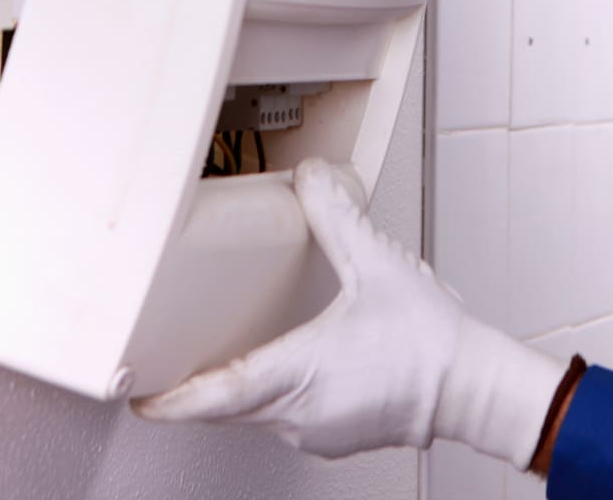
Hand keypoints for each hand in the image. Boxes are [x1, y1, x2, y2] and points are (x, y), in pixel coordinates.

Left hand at [132, 159, 566, 468]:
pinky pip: (288, 417)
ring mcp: (316, 430)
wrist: (473, 386)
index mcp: (298, 374)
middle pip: (228, 404)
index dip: (170, 398)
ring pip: (257, 413)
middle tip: (169, 369)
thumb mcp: (376, 264)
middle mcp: (300, 413)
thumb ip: (335, 217)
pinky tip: (290, 368)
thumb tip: (311, 179)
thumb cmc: (431, 343)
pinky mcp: (336, 434)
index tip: (139, 396)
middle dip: (198, 387)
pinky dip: (276, 395)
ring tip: (227, 359)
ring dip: (241, 388)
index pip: (214, 394)